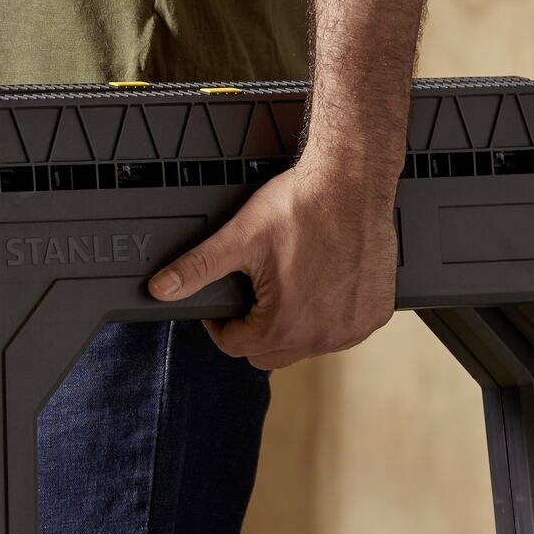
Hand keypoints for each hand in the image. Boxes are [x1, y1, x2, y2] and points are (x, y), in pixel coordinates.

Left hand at [146, 154, 397, 369]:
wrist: (353, 179)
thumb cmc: (302, 204)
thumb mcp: (240, 237)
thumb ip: (197, 269)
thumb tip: (160, 289)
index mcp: (283, 326)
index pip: (236, 347)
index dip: (221, 326)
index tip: (223, 307)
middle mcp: (321, 337)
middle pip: (271, 353)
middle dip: (256, 330)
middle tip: (256, 294)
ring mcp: (351, 330)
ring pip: (306, 345)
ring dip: (292, 326)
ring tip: (289, 286)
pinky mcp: (373, 317)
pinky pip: (340, 332)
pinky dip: (328, 318)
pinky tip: (323, 287)